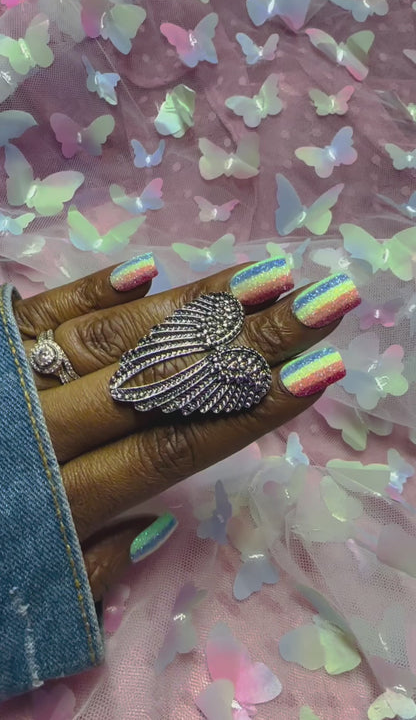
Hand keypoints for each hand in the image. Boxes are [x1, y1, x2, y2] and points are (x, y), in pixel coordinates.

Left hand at [14, 258, 357, 599]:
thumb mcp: (29, 593)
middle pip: (161, 381)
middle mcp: (42, 435)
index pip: (176, 445)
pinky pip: (38, 315)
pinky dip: (90, 292)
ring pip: (114, 339)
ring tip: (265, 277)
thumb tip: (162, 514)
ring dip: (193, 307)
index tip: (317, 372)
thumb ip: (97, 565)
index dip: (251, 410)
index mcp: (63, 504)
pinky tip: (146, 272)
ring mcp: (11, 382)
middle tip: (318, 302)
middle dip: (249, 341)